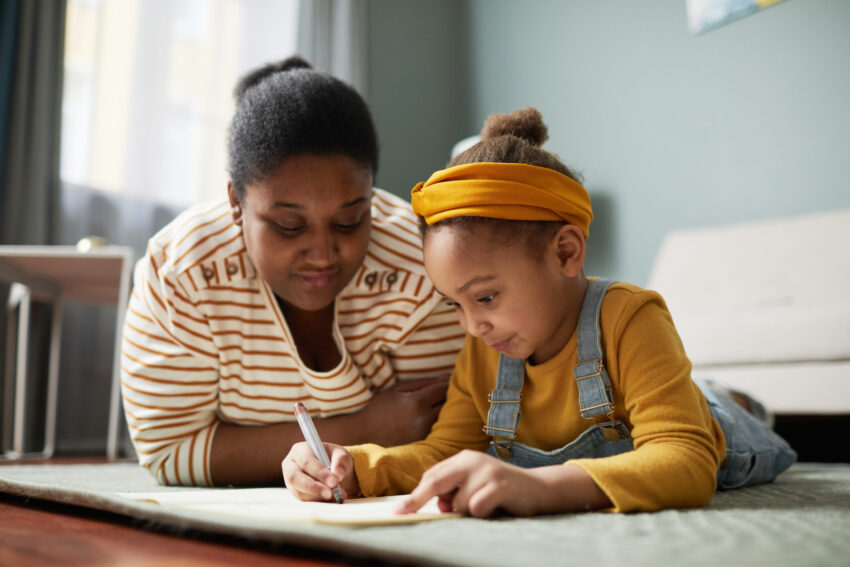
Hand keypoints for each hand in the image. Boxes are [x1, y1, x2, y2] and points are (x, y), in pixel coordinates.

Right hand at [281, 442, 359, 501]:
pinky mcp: (295, 493)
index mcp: (300, 450)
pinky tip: (330, 498)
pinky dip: (318, 501)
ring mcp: (290, 481)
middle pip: (295, 478)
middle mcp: (290, 465)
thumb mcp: (341, 454)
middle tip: (331, 493)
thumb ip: (340, 461)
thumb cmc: (334, 459)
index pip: (306, 461)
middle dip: (314, 487)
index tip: (334, 481)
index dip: (319, 472)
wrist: (333, 471)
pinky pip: (304, 500)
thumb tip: (338, 474)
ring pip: (299, 492)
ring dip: (318, 496)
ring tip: (336, 495)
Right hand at [361, 375, 449, 446]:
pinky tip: (427, 417)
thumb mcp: (398, 389)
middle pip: (448, 404)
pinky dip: (436, 421)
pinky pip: (437, 428)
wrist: (364, 433)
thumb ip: (423, 383)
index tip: (445, 380)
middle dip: (447, 396)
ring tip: (434, 404)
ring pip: (445, 417)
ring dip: (443, 409)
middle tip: (440, 392)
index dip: (446, 383)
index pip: (443, 389)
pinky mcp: (423, 442)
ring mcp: (424, 433)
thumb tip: (445, 378)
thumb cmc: (380, 407)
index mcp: (417, 402)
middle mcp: (424, 419)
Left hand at [394, 450, 610, 517]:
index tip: (399, 509)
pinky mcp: (499, 485)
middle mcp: (472, 460)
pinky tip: (494, 509)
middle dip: (418, 500)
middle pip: (436, 482)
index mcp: (463, 458)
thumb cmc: (501, 492)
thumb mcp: (474, 488)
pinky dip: (481, 514)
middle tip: (403, 513)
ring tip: (485, 507)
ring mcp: (486, 471)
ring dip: (467, 512)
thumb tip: (434, 505)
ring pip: (458, 503)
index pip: (432, 476)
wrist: (539, 490)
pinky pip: (476, 508)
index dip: (415, 494)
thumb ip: (454, 492)